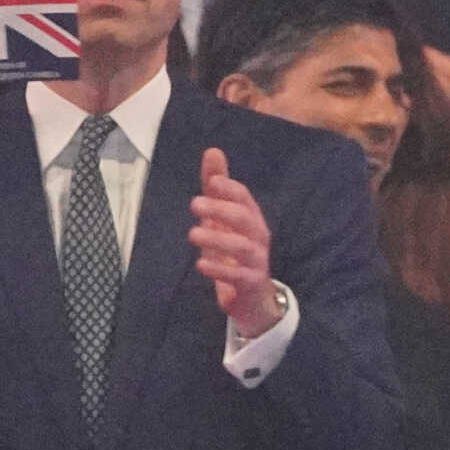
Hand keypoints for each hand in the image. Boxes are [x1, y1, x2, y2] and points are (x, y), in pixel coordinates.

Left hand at [190, 147, 280, 336]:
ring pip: (242, 246)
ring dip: (217, 238)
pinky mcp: (251, 283)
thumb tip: (212, 151)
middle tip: (195, 204)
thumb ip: (216, 188)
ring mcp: (256, 261)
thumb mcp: (223, 219)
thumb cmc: (234, 252)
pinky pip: (239, 275)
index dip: (230, 189)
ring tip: (193, 233)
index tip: (212, 181)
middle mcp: (257, 237)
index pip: (245, 198)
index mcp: (251, 219)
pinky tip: (201, 264)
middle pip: (246, 218)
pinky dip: (220, 269)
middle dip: (222, 209)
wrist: (253, 297)